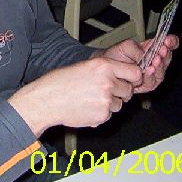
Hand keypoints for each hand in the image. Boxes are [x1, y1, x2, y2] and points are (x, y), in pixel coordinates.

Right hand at [9, 56, 141, 136]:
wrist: (46, 100)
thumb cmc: (60, 82)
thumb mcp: (84, 66)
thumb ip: (106, 70)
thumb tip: (123, 77)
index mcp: (104, 66)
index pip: (135, 73)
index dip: (134, 78)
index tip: (132, 80)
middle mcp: (108, 82)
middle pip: (129, 90)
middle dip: (120, 92)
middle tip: (104, 91)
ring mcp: (106, 100)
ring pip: (120, 104)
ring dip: (110, 103)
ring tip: (91, 98)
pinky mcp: (102, 115)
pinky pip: (109, 115)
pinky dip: (101, 113)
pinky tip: (87, 107)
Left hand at [102, 35, 177, 93]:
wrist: (106, 68)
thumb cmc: (116, 56)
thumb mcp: (126, 46)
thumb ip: (137, 49)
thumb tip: (145, 55)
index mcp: (152, 49)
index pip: (167, 45)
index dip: (171, 42)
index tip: (169, 40)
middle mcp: (154, 62)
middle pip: (166, 59)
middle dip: (165, 55)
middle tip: (162, 50)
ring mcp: (151, 74)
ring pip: (161, 72)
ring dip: (160, 66)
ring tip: (156, 59)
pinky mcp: (145, 85)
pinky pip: (152, 82)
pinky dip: (151, 76)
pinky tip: (149, 70)